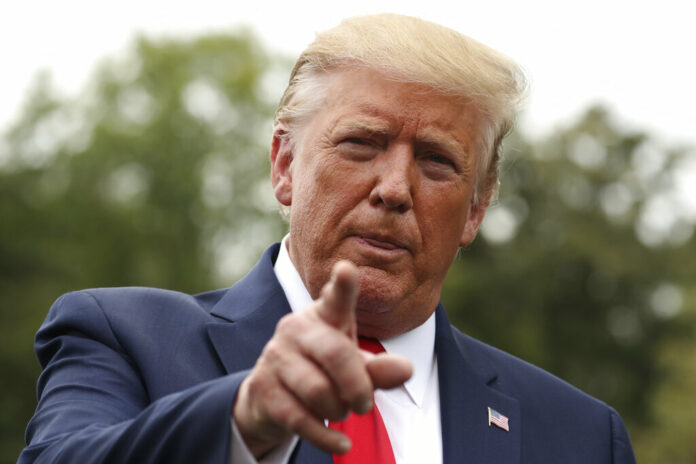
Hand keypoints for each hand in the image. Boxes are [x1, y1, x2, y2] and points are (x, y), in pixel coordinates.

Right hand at [233, 260, 412, 457]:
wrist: (268, 396)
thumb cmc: (321, 370)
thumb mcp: (354, 367)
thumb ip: (380, 369)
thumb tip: (406, 369)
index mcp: (324, 316)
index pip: (336, 298)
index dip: (343, 285)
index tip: (347, 269)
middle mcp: (296, 329)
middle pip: (336, 355)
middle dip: (359, 387)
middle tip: (366, 405)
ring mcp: (276, 357)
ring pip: (318, 391)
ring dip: (338, 411)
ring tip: (340, 412)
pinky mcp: (262, 388)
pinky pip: (299, 418)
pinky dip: (326, 437)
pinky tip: (341, 444)